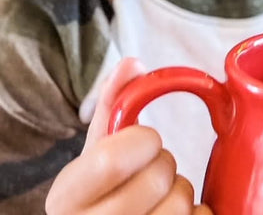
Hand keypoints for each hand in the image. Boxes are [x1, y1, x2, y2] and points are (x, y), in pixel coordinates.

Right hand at [46, 58, 212, 214]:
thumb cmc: (104, 192)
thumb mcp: (98, 151)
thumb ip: (114, 105)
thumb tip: (132, 63)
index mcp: (64, 200)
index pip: (112, 161)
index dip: (142, 141)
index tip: (146, 140)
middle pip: (156, 179)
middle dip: (164, 164)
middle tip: (151, 172)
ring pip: (180, 204)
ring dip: (181, 192)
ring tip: (159, 200)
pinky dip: (198, 214)